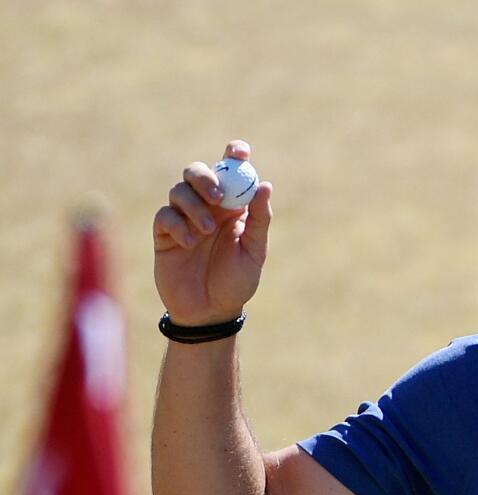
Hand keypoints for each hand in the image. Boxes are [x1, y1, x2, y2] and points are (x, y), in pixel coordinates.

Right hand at [153, 140, 272, 326]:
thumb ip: (259, 219)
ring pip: (179, 191)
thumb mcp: (254, 251)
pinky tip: (189, 243)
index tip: (239, 151)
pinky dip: (176, 224)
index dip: (233, 155)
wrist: (210, 312)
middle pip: (197, 172)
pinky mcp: (164, 235)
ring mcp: (183, 219)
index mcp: (233, 207)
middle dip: (205, 176)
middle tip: (216, 195)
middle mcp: (207, 207)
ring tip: (205, 231)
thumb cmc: (236, 282)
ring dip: (193, 206)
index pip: (231, 172)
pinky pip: (164, 216)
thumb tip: (265, 186)